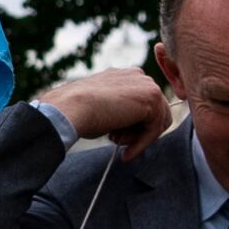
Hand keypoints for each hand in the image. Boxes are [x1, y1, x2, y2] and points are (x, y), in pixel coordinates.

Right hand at [35, 66, 171, 159]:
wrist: (70, 108)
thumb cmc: (77, 110)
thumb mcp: (103, 107)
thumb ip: (120, 110)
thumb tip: (131, 127)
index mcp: (125, 75)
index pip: (142, 104)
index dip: (132, 125)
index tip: (116, 137)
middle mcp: (138, 75)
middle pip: (154, 112)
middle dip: (138, 131)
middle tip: (117, 143)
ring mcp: (147, 84)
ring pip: (157, 121)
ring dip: (139, 138)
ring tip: (119, 146)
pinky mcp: (152, 98)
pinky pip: (154, 129)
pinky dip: (142, 144)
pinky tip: (126, 153)